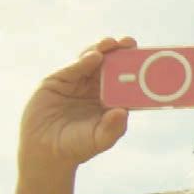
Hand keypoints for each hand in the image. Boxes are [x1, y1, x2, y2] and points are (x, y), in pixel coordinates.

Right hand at [19, 37, 135, 173]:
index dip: (137, 69)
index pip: (128, 81)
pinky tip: (94, 57)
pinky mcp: (58, 81)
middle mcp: (97, 88)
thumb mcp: (99, 140)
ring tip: (111, 43)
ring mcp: (78, 83)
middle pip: (112, 66)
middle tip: (130, 43)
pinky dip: (83, 61)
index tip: (148, 59)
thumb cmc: (77, 146)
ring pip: (93, 62)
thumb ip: (112, 128)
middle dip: (121, 52)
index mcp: (112, 100)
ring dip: (103, 50)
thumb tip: (123, 112)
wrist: (45, 151)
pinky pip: (73, 68)